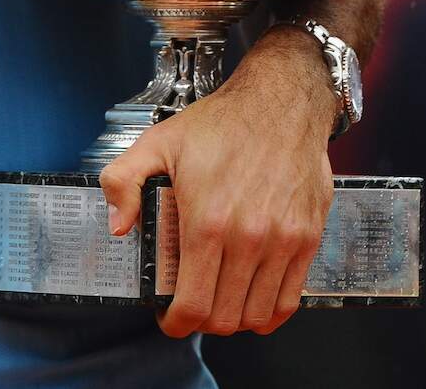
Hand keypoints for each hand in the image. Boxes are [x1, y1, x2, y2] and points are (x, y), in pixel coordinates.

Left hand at [99, 27, 338, 337]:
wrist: (281, 102)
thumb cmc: (221, 123)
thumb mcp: (157, 142)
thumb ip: (123, 182)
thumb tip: (118, 226)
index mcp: (207, 221)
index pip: (192, 305)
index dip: (175, 323)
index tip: (168, 317)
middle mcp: (248, 238)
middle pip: (224, 317)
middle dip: (201, 321)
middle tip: (191, 305)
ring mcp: (283, 241)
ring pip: (256, 314)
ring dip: (234, 318)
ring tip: (220, 301)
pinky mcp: (307, 237)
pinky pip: (290, 299)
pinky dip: (269, 311)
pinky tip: (253, 300)